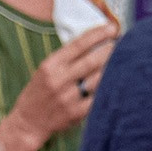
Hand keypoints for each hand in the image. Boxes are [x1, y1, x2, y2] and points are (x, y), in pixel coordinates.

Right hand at [0, 21, 118, 150]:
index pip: (79, 44)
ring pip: (98, 79)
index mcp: (51, 65)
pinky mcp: (76, 114)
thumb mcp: (46, 70)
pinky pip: (98, 98)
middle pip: (92, 61)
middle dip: (110, 50)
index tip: (112, 28)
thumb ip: (66, 58)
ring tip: (123, 62)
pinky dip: (108, 89)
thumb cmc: (39, 92)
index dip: (98, 34)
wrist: (28, 123)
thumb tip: (95, 41)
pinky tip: (116, 82)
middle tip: (123, 45)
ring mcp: (68, 98)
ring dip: (113, 69)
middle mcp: (59, 80)